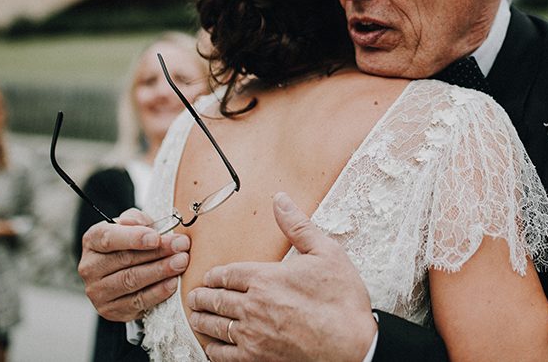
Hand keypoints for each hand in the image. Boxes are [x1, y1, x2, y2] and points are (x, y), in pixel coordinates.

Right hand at [78, 208, 190, 321]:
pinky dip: (157, 292)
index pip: (108, 238)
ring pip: (131, 281)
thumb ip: (137, 220)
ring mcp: (98, 291)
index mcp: (92, 241)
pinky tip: (173, 283)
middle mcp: (90, 267)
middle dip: (158, 252)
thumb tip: (142, 224)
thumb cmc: (130, 243)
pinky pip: (137, 301)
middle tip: (181, 246)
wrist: (124, 271)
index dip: (133, 238)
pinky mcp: (110, 310)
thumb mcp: (132, 225)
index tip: (156, 238)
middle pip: (125, 260)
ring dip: (160, 271)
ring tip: (181, 262)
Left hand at [187, 192, 376, 361]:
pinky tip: (212, 347)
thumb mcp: (325, 252)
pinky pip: (224, 356)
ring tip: (196, 318)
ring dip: (202, 321)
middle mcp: (252, 306)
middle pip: (216, 300)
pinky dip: (214, 350)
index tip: (208, 278)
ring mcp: (253, 336)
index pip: (227, 274)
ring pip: (216, 327)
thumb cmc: (342, 300)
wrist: (352, 346)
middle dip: (202, 297)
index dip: (214, 276)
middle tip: (195, 298)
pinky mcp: (257, 360)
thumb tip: (280, 201)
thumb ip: (297, 226)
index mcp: (265, 278)